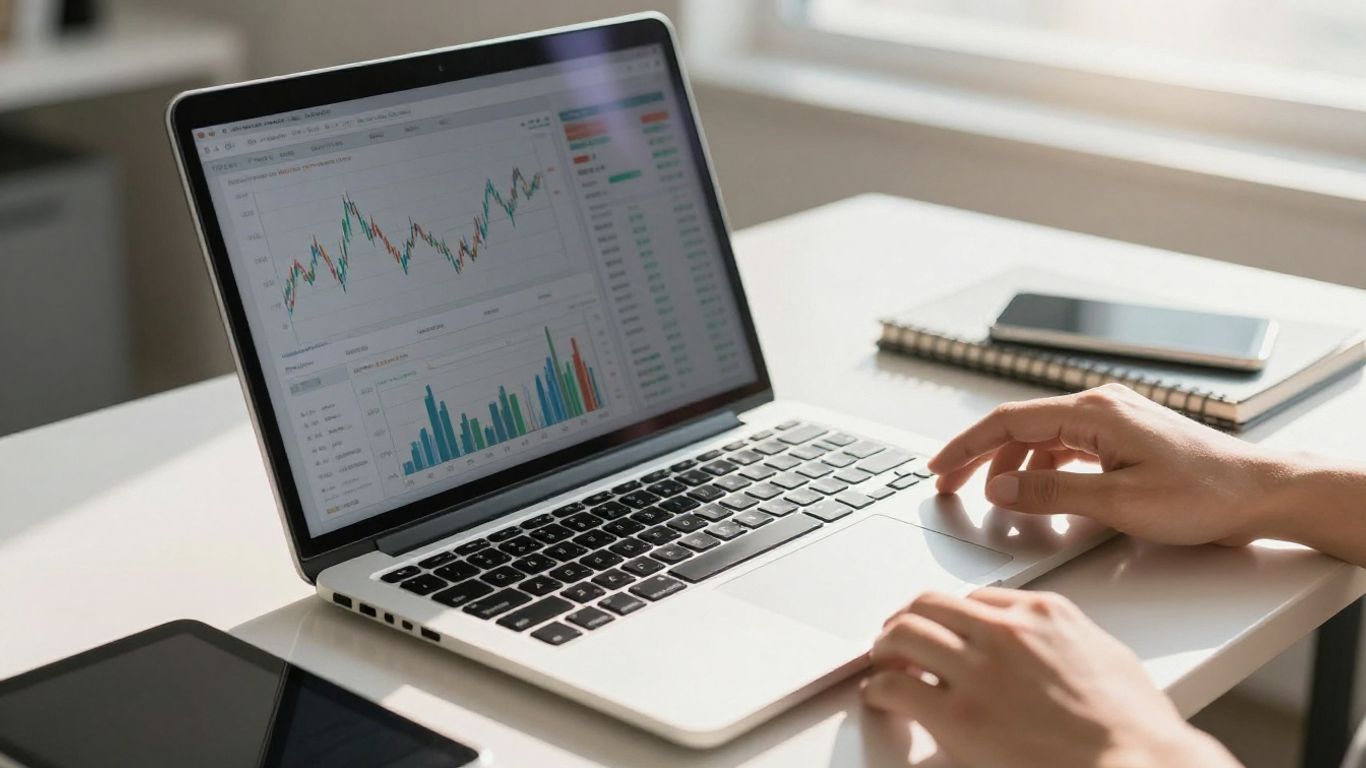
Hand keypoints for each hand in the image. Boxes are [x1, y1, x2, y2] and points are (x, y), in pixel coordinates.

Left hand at [863, 588, 1239, 767]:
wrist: (1138, 766)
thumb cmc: (1136, 728)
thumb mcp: (1107, 658)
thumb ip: (1068, 642)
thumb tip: (1054, 649)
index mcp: (1044, 613)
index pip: (978, 597)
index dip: (953, 616)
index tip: (944, 628)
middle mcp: (1005, 631)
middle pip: (930, 604)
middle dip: (908, 619)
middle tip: (896, 637)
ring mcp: (978, 670)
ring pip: (905, 633)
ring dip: (886, 647)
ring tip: (883, 663)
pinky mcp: (958, 715)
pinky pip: (895, 687)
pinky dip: (879, 689)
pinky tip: (880, 697)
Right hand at [926, 383, 1280, 546]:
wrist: (1262, 493)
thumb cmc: (1204, 495)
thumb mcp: (1119, 503)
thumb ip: (1052, 494)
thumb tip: (1000, 490)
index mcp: (1093, 412)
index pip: (1007, 422)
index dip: (965, 447)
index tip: (936, 469)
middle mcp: (1098, 407)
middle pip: (1018, 428)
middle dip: (978, 457)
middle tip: (948, 487)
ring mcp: (1112, 421)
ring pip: (1040, 439)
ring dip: (1010, 467)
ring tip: (990, 500)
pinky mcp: (1123, 438)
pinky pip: (1066, 448)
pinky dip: (1042, 471)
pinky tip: (1037, 496)